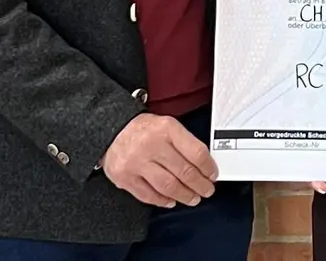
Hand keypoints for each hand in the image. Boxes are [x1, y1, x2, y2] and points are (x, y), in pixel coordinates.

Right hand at [101, 114, 217, 208]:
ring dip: (184, 195)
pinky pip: (148, 195)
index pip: (196, 152)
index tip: (213, 175)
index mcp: (167, 129)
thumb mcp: (168, 125)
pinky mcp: (124, 177)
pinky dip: (162, 200)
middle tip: (206, 190)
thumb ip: (185, 143)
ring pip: (168, 186)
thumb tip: (205, 165)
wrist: (112, 130)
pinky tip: (171, 200)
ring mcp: (136, 163)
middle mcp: (151, 145)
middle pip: (184, 171)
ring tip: (193, 198)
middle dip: (199, 185)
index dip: (208, 167)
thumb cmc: (145, 130)